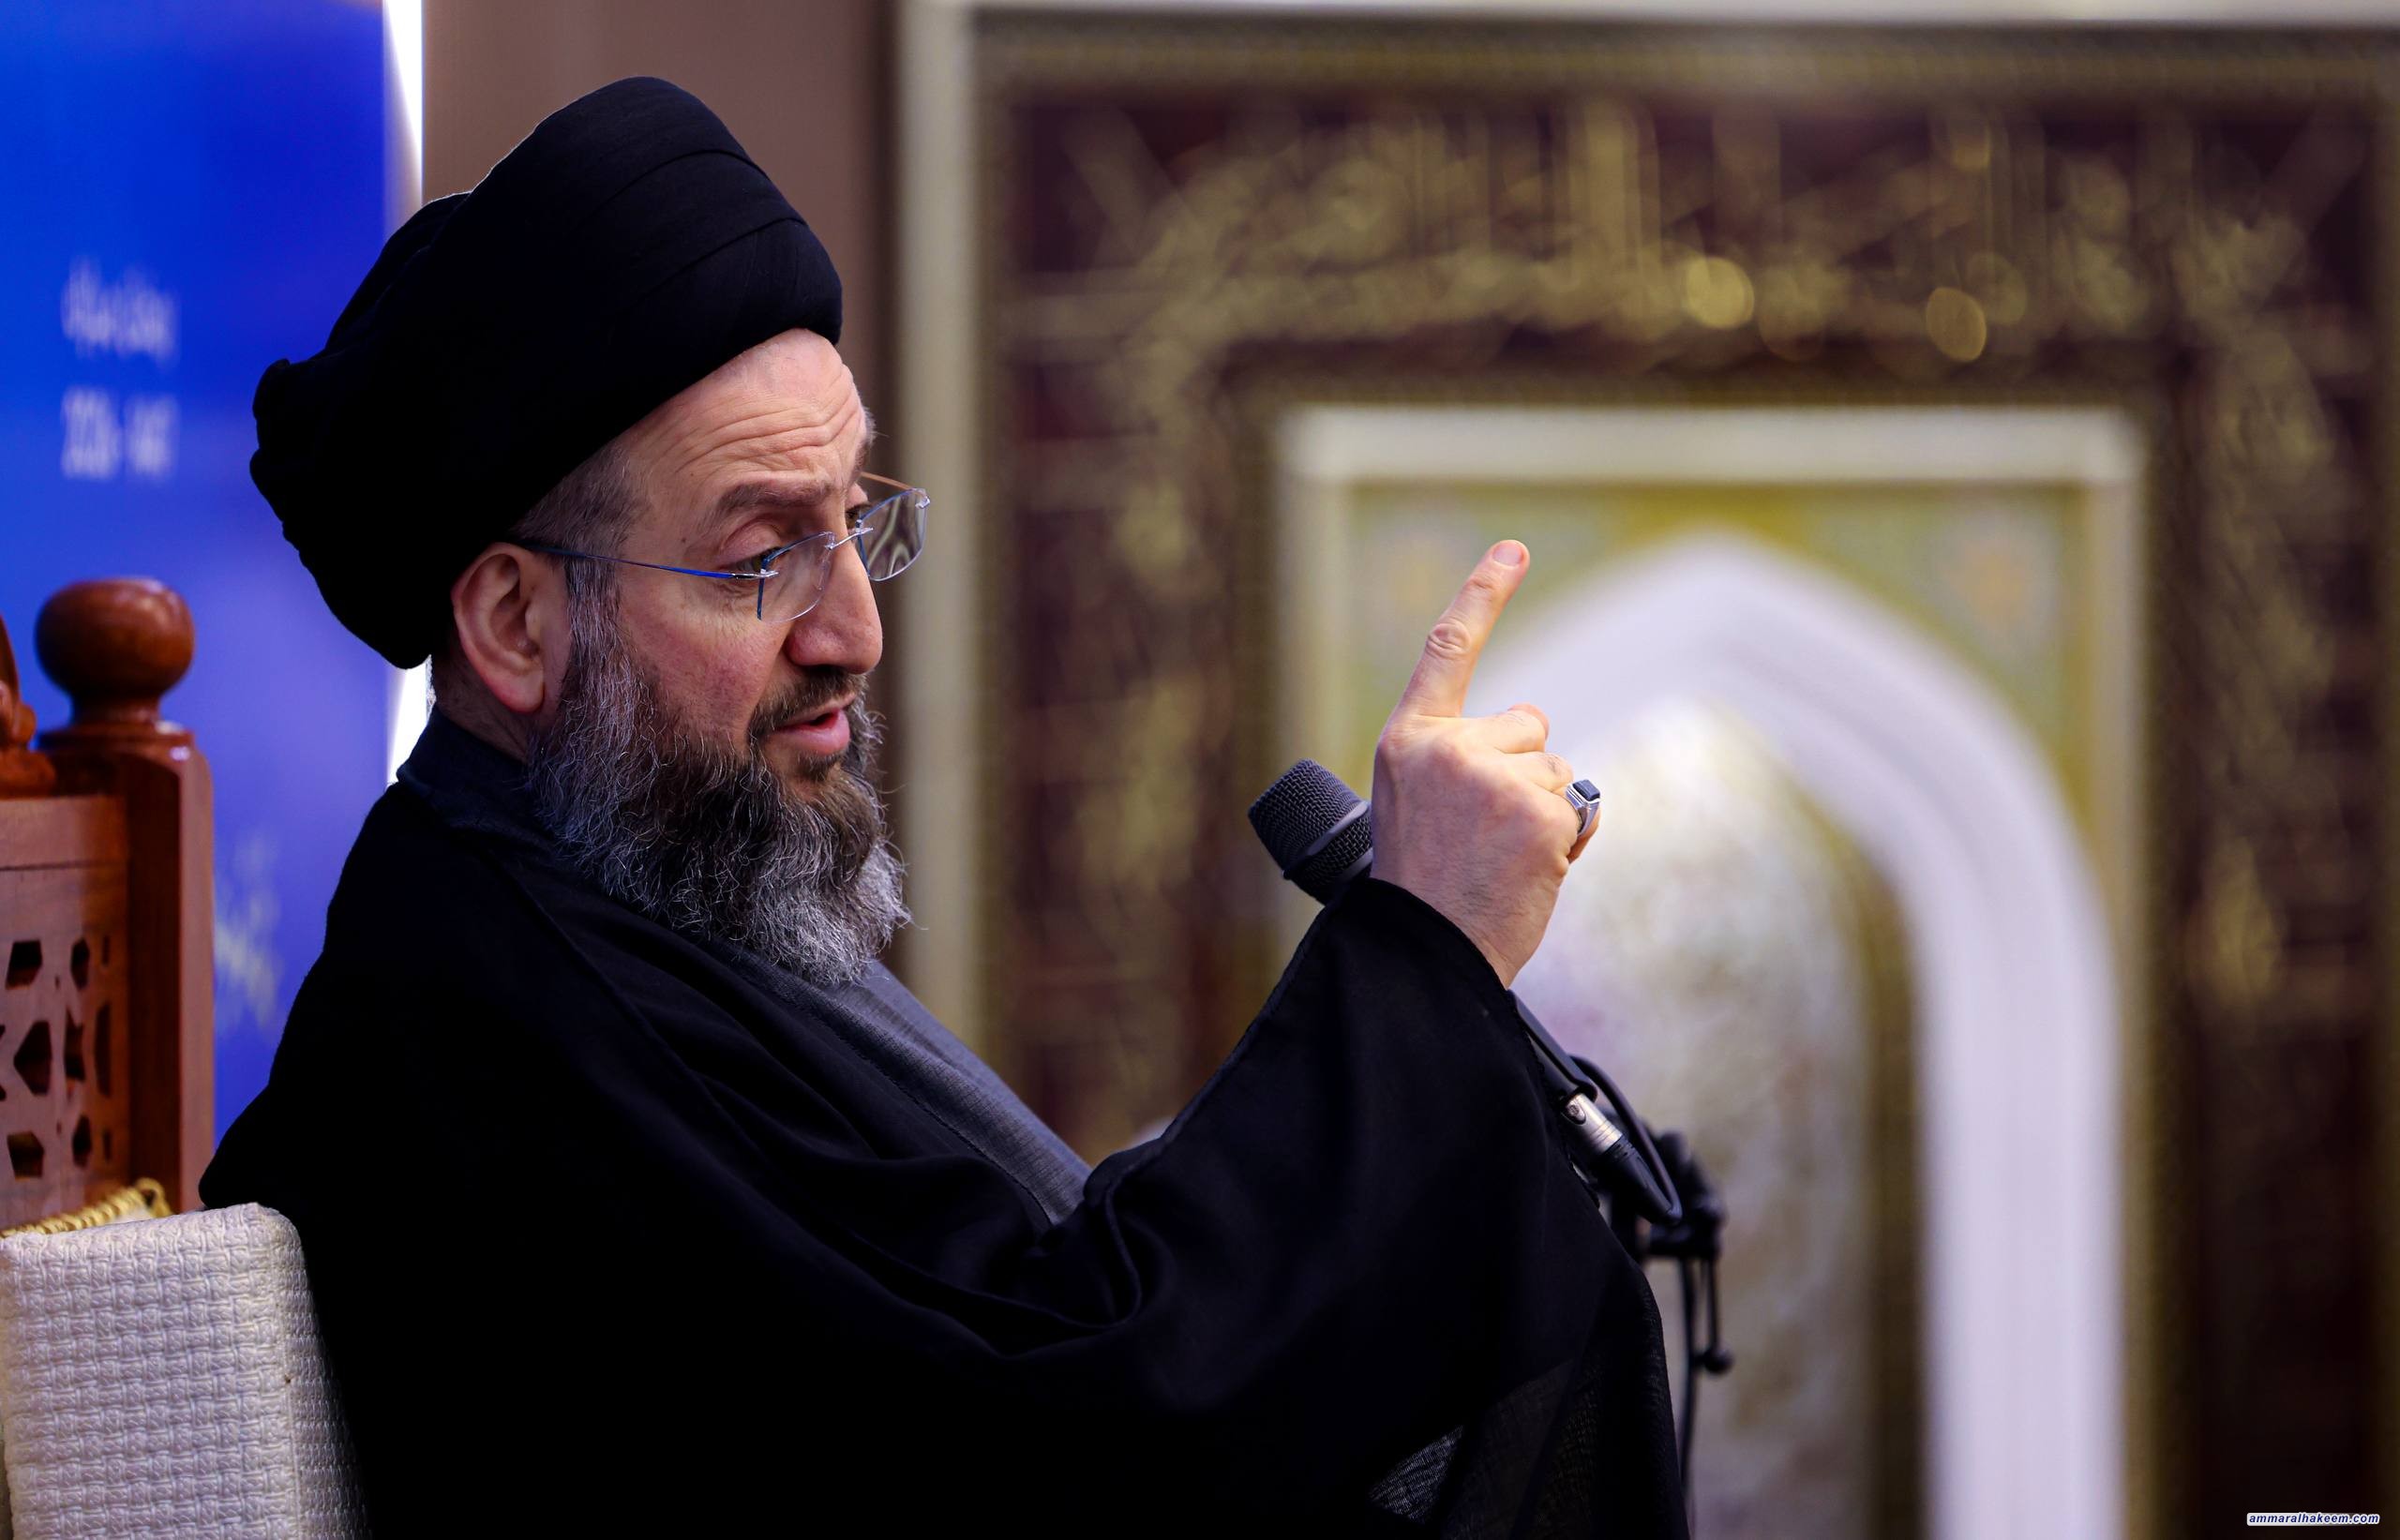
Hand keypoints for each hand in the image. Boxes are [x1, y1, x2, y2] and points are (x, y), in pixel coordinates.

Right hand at [1370, 541, 1594, 988]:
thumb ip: (1458, 760)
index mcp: (1408, 742)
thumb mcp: (1417, 807)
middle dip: (1522, 771)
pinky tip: (1527, 871)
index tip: (1513, 549)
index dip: (1483, 594)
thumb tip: (1533, 732)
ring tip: (1498, 860)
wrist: (1426, 954)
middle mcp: (1448, 748)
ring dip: (1541, 812)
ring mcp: (1494, 776)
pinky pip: (1577, 806)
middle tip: (1483, 836)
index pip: (1448, 651)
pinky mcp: (1538, 809)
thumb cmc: (1425, 890)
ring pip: (1554, 768)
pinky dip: (1566, 840)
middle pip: (1527, 724)